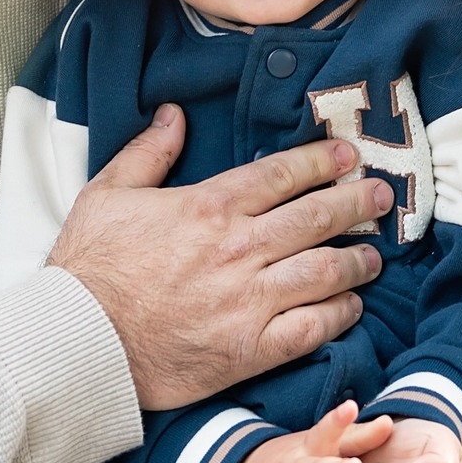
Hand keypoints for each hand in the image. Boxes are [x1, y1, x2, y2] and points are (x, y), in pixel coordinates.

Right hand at [47, 105, 391, 409]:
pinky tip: (352, 305)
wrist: (79, 343)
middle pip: (315, 217)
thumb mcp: (108, 193)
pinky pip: (310, 328)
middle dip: (356, 202)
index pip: (282, 175)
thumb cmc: (89, 267)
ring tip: (374, 253)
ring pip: (323, 271)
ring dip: (357, 259)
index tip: (348, 156)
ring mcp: (248, 301)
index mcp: (209, 206)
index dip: (322, 162)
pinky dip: (339, 315)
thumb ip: (147, 151)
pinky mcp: (249, 349)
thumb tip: (173, 113)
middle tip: (381, 195)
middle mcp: (238, 249)